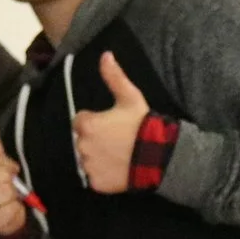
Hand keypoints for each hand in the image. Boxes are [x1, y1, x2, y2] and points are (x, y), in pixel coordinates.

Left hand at [72, 52, 149, 193]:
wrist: (159, 157)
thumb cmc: (142, 125)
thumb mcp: (130, 97)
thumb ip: (114, 77)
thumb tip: (105, 55)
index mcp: (86, 124)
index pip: (80, 121)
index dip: (95, 121)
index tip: (111, 124)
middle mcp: (82, 146)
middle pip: (82, 141)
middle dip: (95, 139)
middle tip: (116, 140)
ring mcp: (88, 166)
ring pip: (87, 160)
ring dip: (97, 157)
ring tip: (118, 155)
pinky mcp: (96, 183)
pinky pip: (94, 177)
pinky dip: (102, 175)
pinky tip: (118, 168)